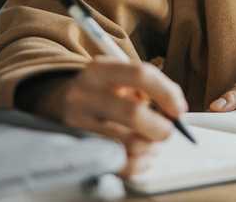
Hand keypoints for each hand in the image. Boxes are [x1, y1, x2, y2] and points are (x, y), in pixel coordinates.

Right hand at [25, 57, 186, 177]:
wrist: (56, 103)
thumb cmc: (101, 90)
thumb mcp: (118, 76)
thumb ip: (149, 88)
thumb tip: (176, 112)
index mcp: (99, 70)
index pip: (141, 74)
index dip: (167, 93)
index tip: (179, 109)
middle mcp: (85, 95)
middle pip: (134, 113)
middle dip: (161, 127)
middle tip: (168, 131)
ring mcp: (78, 125)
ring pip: (128, 144)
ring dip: (150, 148)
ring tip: (152, 143)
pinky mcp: (77, 150)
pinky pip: (118, 165)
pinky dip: (138, 164)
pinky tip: (141, 156)